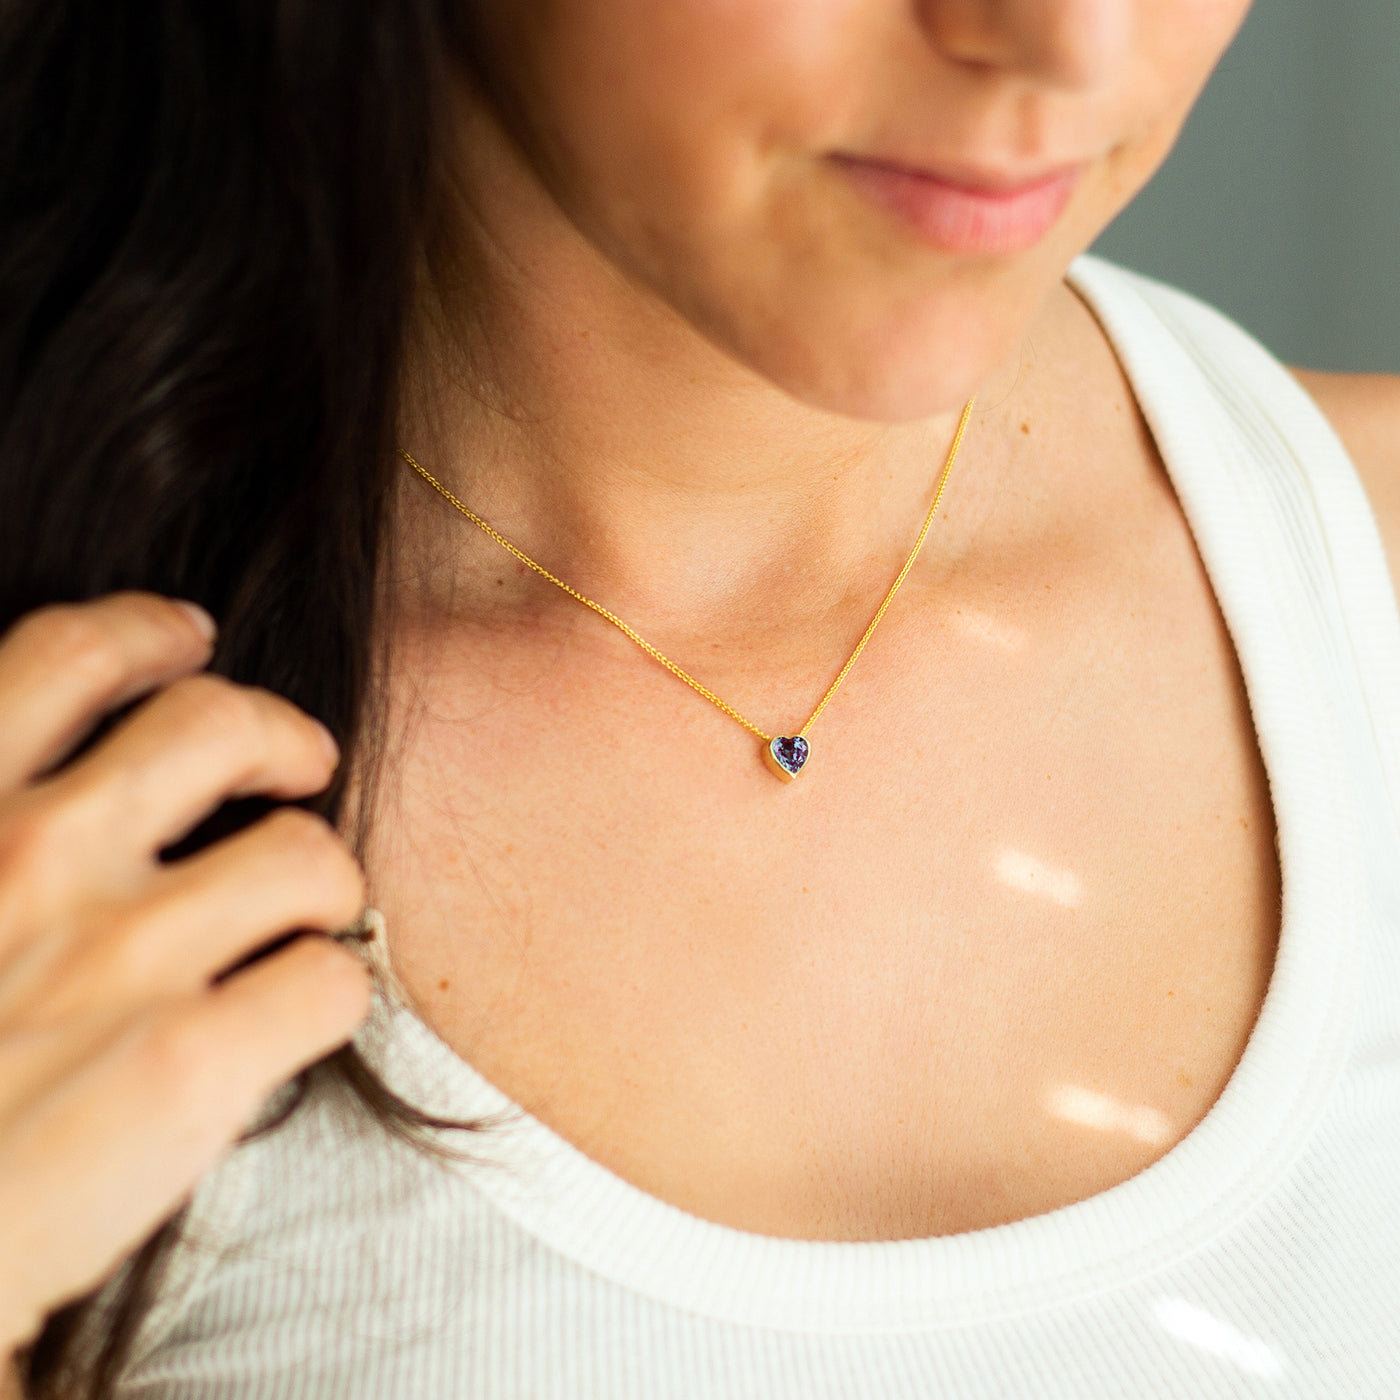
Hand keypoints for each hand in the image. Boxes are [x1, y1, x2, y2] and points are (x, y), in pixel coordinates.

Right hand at [0, 594, 370, 1355]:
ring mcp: (121, 956)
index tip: (188, 638)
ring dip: (328, 880)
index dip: (146, 632)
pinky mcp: (190, 1060)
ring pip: (306, 853)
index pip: (65, 656)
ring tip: (314, 911)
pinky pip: (331, 981)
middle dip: (283, 735)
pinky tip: (302, 1012)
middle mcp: (36, 859)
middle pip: (218, 723)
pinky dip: (335, 993)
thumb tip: (57, 785)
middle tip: (302, 764)